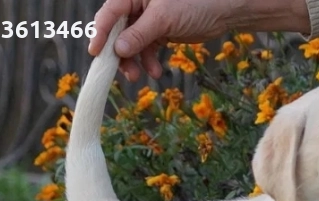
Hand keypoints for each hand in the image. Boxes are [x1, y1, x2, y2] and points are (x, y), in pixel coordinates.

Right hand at [88, 0, 231, 80]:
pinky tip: (155, 71)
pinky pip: (146, 48)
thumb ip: (139, 34)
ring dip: (135, 61)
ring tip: (141, 76)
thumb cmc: (196, 3)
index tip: (95, 53)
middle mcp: (137, 4)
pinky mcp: (159, 31)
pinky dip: (149, 61)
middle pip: (118, 31)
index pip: (110, 13)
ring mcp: (148, 19)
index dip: (100, 33)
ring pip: (131, 43)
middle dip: (120, 53)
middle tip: (123, 72)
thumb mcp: (164, 18)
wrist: (224, 10)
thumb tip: (117, 49)